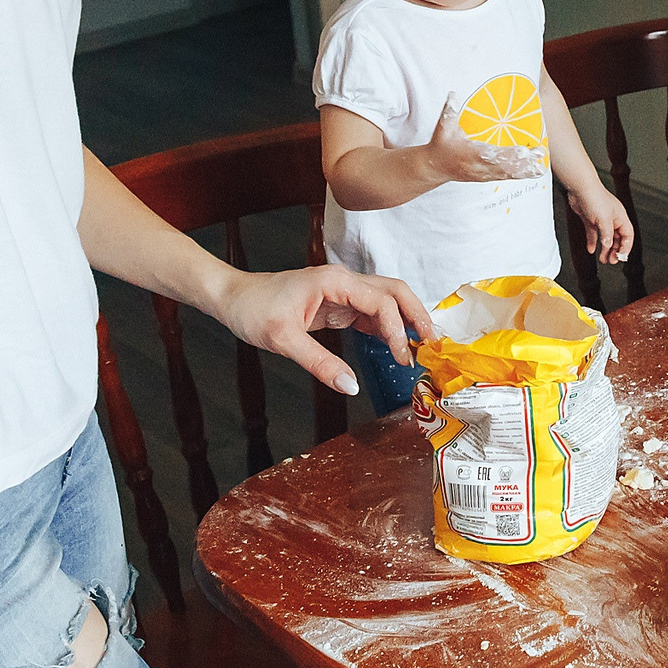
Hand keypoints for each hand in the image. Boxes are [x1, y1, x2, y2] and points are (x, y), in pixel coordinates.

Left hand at [215, 263, 437, 396]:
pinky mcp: (337, 304)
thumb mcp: (284, 340)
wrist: (233, 298)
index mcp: (335, 281)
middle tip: (433, 342)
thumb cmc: (253, 310)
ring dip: (405, 320)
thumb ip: (320, 363)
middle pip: (394, 291)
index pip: (381, 301)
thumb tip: (350, 386)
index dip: (397, 330)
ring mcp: (342, 292)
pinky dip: (387, 327)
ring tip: (421, 346)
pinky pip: (371, 312)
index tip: (403, 358)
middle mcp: (344, 281)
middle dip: (416, 314)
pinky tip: (396, 345)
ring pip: (386, 300)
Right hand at [421, 95, 546, 185]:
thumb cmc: (441, 145)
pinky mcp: (486, 177)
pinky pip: (505, 177)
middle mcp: (479, 166)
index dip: (509, 154)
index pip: (493, 155)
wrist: (435, 167)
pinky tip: (532, 171)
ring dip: (525, 171)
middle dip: (523, 163)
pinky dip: (520, 174)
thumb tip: (454, 93)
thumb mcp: (443, 128)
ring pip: (507, 174)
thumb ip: (449, 111)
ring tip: (541, 165)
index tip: (524, 150)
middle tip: (539, 153)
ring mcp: (483, 174)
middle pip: (504, 167)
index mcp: (470, 154)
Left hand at [568, 185, 635, 263]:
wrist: (580, 188)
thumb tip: (609, 245)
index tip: (622, 257)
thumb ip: (607, 235)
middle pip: (617, 238)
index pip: (628, 235)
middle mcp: (612, 219)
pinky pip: (593, 234)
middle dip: (615, 250)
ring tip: (603, 259)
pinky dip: (593, 242)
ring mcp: (601, 219)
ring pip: (606, 238)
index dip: (626, 246)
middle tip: (612, 261)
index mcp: (620, 217)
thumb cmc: (595, 198)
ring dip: (605, 249)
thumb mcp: (603, 220)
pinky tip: (591, 249)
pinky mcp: (590, 219)